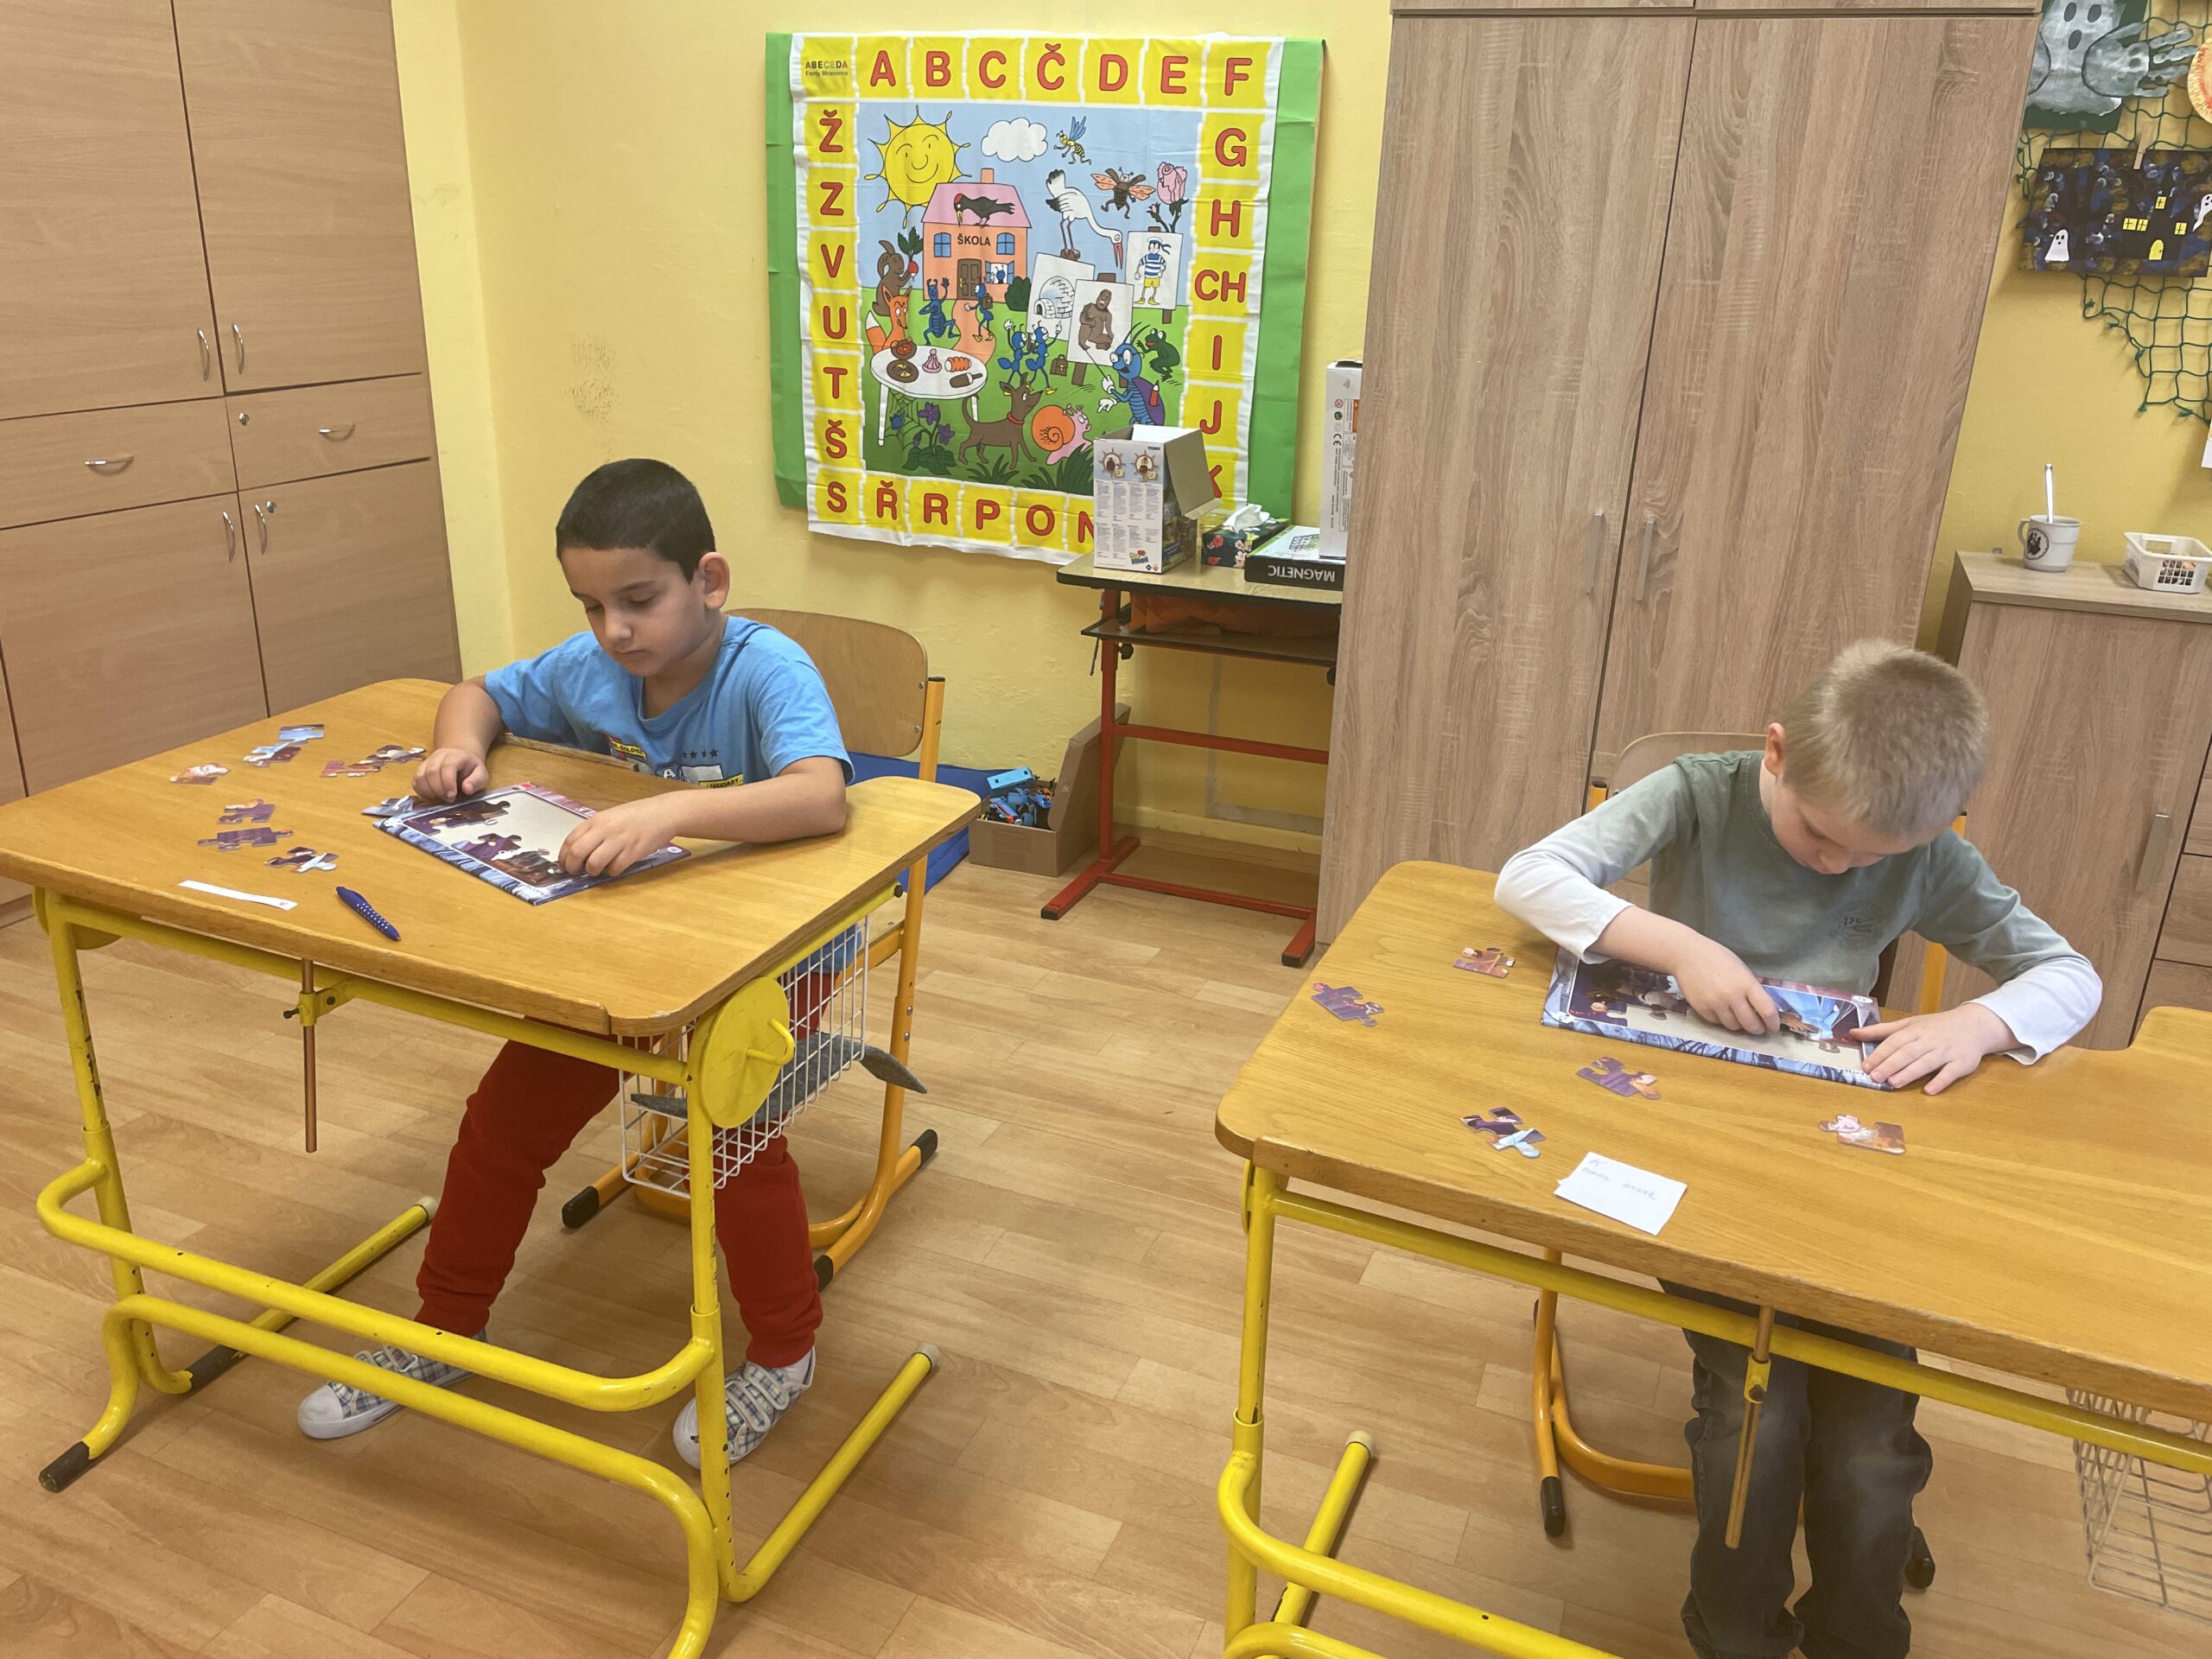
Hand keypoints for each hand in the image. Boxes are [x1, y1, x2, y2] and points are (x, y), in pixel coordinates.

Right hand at [414, 746, 487, 801]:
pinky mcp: (420, 770)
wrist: (460, 758)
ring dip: (430, 792)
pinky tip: (433, 796)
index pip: (447, 766)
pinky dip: (422, 791)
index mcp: (455, 756)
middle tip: (449, 799)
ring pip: (421, 776)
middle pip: (432, 772)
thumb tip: (467, 789)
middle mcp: (438, 756)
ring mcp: (427, 762)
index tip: (452, 796)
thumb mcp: (481, 774)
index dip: (448, 782)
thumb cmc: (470, 769)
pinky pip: (416, 781)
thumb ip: (476, 781)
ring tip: (441, 797)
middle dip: (439, 790)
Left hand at [559, 795, 683, 877]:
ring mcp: (618, 841)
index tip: (564, 865)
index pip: (570, 841)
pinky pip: (614, 869)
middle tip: (575, 872)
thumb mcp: (610, 817)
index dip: (563, 857)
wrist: (663, 813)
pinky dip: (612, 871)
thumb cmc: (636, 815)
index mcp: (596, 820)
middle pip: (578, 853)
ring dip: (592, 871)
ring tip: (597, 870)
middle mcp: (604, 830)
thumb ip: (594, 832)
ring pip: (594, 864)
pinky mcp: (632, 852)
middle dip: (573, 867)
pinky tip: (615, 866)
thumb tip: (577, 852)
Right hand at [1669, 935, 1778, 1033]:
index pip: (1767, 1010)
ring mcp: (1715, 1003)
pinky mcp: (1701, 1008)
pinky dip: (1722, 1020)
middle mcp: (1731, 996)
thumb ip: (1751, 989)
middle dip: (1757, 1029)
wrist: (1686, 954)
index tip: (1773, 1027)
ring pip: (1734, 1027)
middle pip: (1751, 1025)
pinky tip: (1721, 1010)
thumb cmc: (1717, 957)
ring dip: (1739, 1025)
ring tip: (1738, 1017)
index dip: (1773, 1023)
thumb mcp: (1741, 969)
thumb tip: (1762, 1010)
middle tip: (1758, 1027)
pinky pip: (1717, 1023)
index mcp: (1746, 983)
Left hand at [1854, 1004, 2012, 1094]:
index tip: (1865, 1066)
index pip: (1894, 1042)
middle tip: (1875, 1077)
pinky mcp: (1962, 1063)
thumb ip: (1881, 1030)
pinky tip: (1929, 1090)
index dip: (1880, 1054)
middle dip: (1890, 1064)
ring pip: (1926, 1062)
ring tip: (1893, 1083)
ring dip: (1910, 1073)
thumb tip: (1853, 1033)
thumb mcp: (1909, 1023)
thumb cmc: (1936, 1026)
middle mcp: (1929, 1040)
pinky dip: (1940, 1081)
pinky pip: (1950, 1073)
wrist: (1975, 1024)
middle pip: (1908, 1052)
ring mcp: (1946, 1051)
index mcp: (1915, 1030)